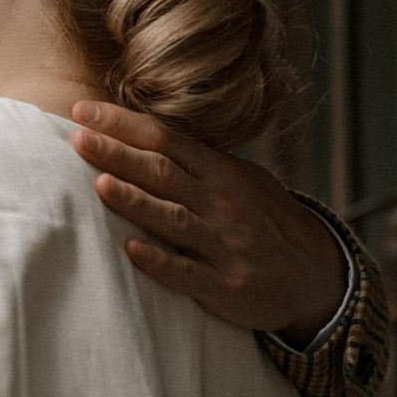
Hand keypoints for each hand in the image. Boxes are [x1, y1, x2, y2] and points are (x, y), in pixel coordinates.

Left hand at [70, 100, 347, 342]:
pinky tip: (131, 250)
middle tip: (78, 139)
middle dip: (118, 154)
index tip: (82, 110)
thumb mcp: (243, 181)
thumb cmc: (267, 223)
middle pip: (163, 172)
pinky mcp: (224, 285)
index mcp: (221, 173)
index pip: (165, 139)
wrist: (318, 275)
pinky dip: (159, 261)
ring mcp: (223, 244)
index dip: (123, 124)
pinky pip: (187, 273)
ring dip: (135, 201)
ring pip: (172, 218)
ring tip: (99, 185)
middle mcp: (220, 203)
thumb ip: (199, 163)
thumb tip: (144, 137)